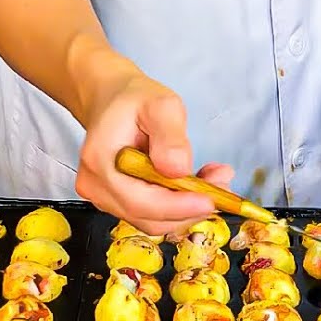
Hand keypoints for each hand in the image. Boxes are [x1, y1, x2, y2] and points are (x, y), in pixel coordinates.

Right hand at [75, 72, 233, 234]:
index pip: (140, 201)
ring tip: (214, 178)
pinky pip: (153, 214)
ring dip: (189, 207)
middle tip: (223, 186)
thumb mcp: (160, 104)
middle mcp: (97, 187)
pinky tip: (197, 182)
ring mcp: (105, 198)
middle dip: (190, 209)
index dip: (178, 207)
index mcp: (100, 162)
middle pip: (149, 218)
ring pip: (154, 220)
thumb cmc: (134, 100)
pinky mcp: (118, 203)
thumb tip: (177, 169)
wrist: (112, 101)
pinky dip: (179, 204)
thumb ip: (170, 136)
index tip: (211, 200)